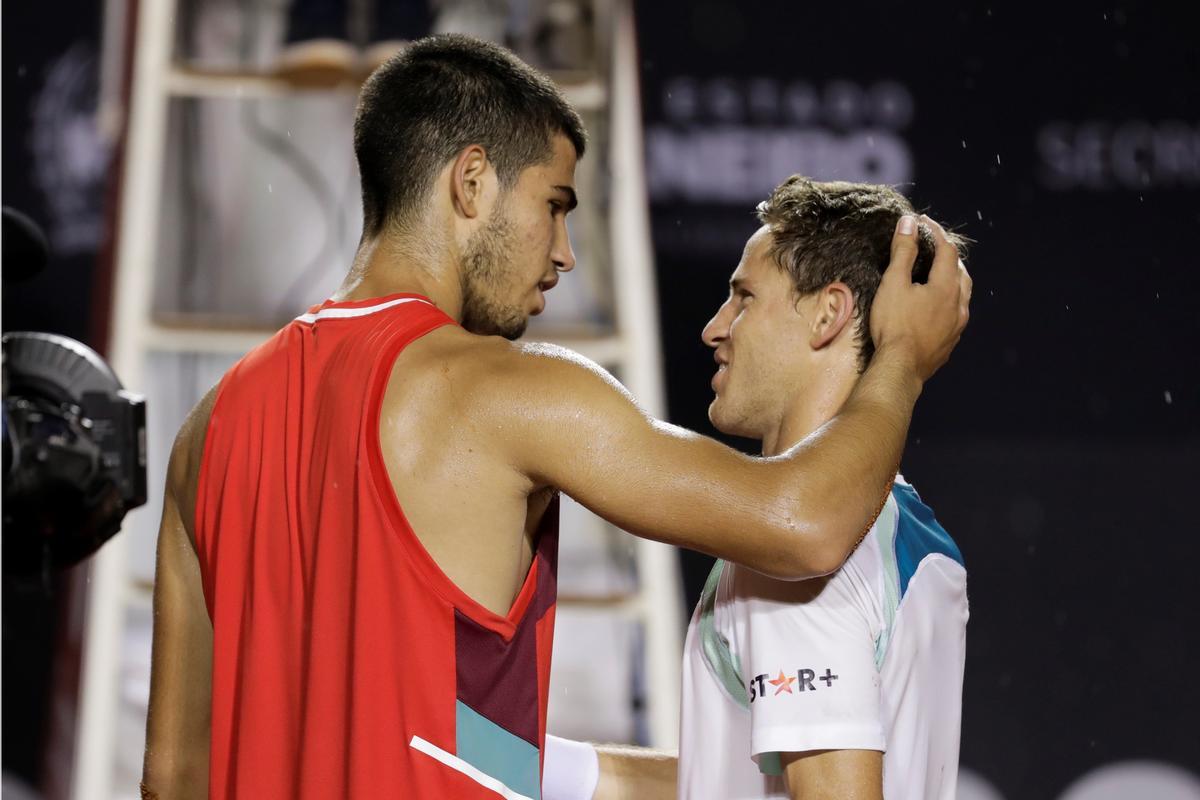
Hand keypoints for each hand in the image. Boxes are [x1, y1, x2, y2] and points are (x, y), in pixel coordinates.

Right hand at [869, 214, 971, 381]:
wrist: (900, 368)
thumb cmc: (894, 325)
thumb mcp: (894, 283)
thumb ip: (903, 252)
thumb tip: (909, 224)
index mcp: (947, 286)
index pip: (947, 250)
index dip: (936, 233)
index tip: (923, 223)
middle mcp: (959, 304)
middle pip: (961, 272)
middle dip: (949, 256)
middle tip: (934, 247)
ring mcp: (957, 326)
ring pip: (963, 295)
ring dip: (954, 280)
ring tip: (939, 275)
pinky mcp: (950, 342)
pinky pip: (956, 315)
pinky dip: (950, 302)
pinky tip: (938, 308)